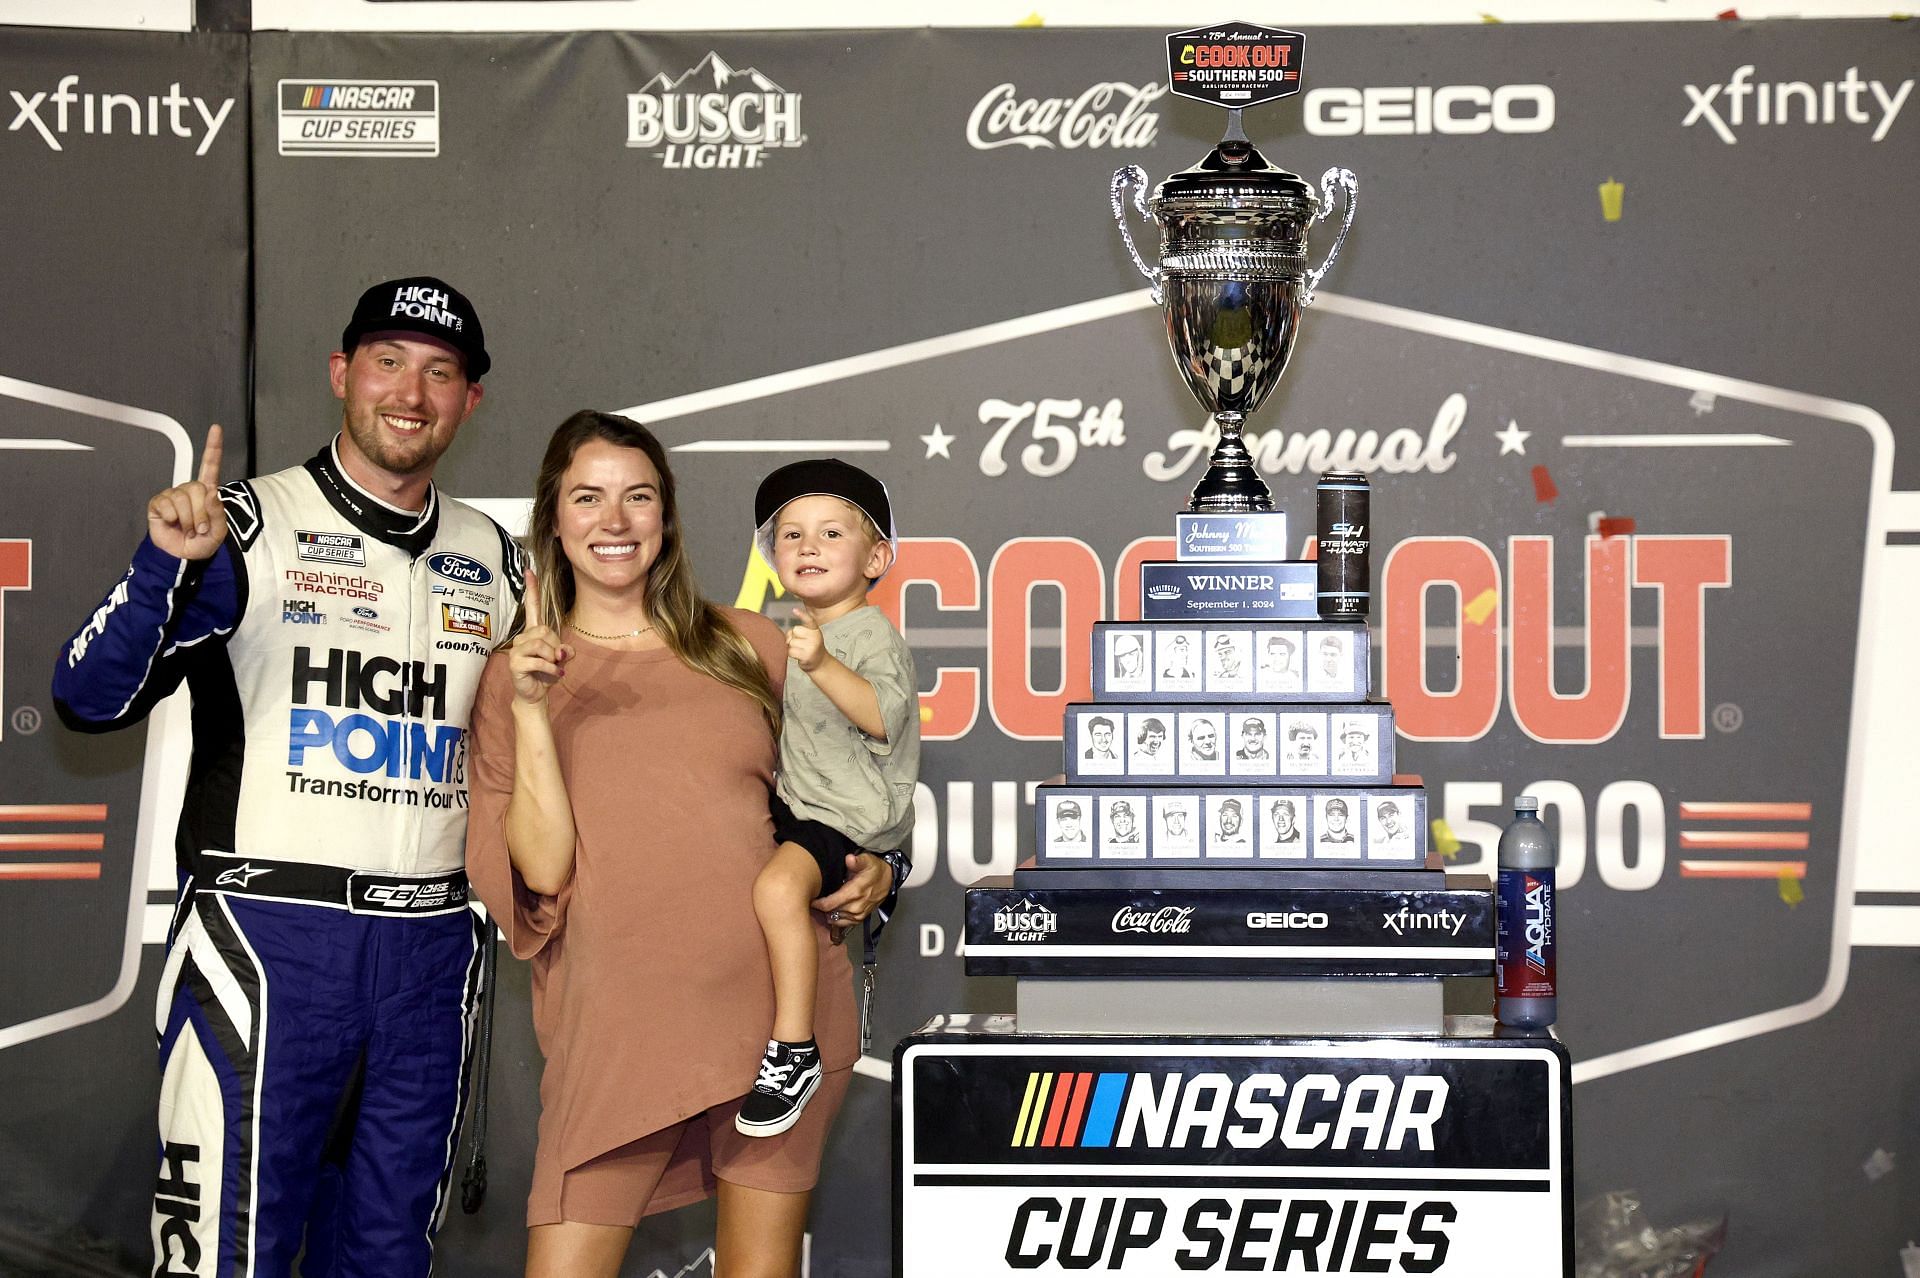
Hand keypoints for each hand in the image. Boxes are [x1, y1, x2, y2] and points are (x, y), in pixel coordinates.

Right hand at [146, 425, 226, 560]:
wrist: (181, 557)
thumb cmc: (200, 543)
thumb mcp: (218, 532)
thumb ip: (218, 513)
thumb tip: (212, 492)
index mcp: (207, 493)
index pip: (210, 467)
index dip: (212, 447)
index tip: (215, 429)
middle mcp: (189, 490)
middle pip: (197, 488)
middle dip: (201, 513)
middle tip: (200, 528)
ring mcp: (173, 495)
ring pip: (183, 498)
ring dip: (188, 519)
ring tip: (188, 529)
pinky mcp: (159, 503)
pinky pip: (168, 505)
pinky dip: (173, 519)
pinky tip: (172, 524)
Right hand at [508, 571, 570, 703]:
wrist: (535, 694)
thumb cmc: (546, 673)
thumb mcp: (561, 659)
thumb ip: (565, 650)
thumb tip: (561, 652)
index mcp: (533, 632)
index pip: (532, 607)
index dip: (532, 590)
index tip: (530, 571)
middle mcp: (522, 637)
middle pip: (545, 631)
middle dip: (556, 646)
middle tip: (556, 661)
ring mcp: (516, 650)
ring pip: (542, 645)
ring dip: (553, 659)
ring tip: (553, 668)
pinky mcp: (515, 663)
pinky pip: (540, 661)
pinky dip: (552, 670)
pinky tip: (556, 675)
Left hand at [787, 604, 825, 671]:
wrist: (819, 663)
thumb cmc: (811, 648)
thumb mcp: (809, 636)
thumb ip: (798, 632)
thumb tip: (787, 640)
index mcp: (815, 630)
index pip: (809, 620)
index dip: (802, 614)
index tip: (794, 610)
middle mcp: (815, 637)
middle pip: (795, 630)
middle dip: (793, 637)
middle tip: (800, 643)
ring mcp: (811, 646)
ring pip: (791, 642)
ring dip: (792, 647)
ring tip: (800, 650)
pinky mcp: (806, 655)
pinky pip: (790, 651)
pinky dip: (791, 654)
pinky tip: (799, 655)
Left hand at [812, 851, 893, 945]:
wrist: (888, 879)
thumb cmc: (875, 869)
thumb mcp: (867, 860)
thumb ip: (857, 861)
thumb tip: (849, 859)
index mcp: (855, 892)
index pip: (829, 904)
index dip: (817, 903)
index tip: (810, 898)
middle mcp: (856, 906)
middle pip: (830, 912)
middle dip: (820, 909)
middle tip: (811, 902)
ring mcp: (858, 914)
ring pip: (836, 919)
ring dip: (827, 914)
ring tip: (820, 906)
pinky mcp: (860, 918)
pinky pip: (844, 923)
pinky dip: (836, 919)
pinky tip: (831, 912)